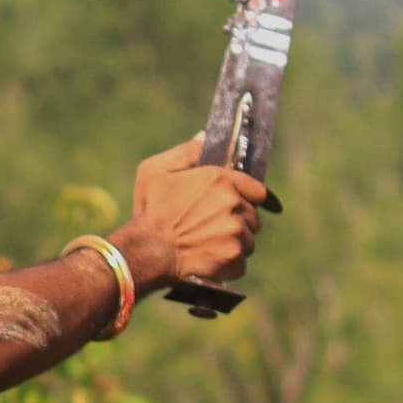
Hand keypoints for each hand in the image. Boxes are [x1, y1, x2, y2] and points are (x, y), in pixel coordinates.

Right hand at [120, 135, 264, 293]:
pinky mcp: (234, 259)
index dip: (246, 198)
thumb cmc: (150, 212)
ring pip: (248, 240)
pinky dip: (228, 265)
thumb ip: (185, 152)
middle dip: (237, 221)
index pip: (256, 189)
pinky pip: (241, 263)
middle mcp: (234, 204)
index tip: (233, 205)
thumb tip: (204, 138)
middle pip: (252, 216)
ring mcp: (236, 233)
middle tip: (213, 227)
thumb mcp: (155, 171)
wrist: (146, 252)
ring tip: (209, 245)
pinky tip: (209, 260)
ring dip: (234, 243)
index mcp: (220, 180)